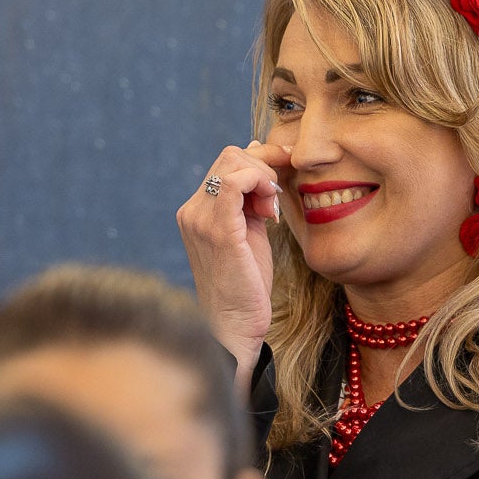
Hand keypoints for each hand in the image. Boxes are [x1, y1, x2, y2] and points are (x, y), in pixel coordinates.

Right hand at [177, 140, 290, 380]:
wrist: (235, 327)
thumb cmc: (245, 286)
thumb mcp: (248, 232)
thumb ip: (249, 197)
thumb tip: (254, 150)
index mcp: (197, 211)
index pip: (226, 162)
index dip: (261, 161)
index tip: (286, 172)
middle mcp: (192, 211)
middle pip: (230, 156)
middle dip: (264, 168)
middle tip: (277, 202)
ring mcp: (200, 219)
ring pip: (233, 162)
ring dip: (264, 178)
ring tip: (272, 212)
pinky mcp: (218, 230)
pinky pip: (236, 182)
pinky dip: (260, 182)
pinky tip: (270, 210)